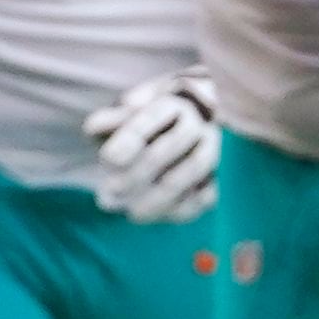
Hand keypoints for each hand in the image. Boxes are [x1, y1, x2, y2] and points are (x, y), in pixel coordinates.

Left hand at [85, 66, 219, 223]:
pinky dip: (184, 209)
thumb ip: (111, 119)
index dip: (130, 138)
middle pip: (171, 146)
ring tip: (133, 214)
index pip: (151, 117)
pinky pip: (210, 193)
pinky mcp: (222, 175)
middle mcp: (198, 123)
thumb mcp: (129, 110)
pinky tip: (159, 217)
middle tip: (112, 190)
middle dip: (140, 172)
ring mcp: (214, 148)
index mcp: (172, 102)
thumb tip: (96, 128)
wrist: (197, 120)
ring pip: (193, 170)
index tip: (108, 159)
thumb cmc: (152, 118)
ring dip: (162, 196)